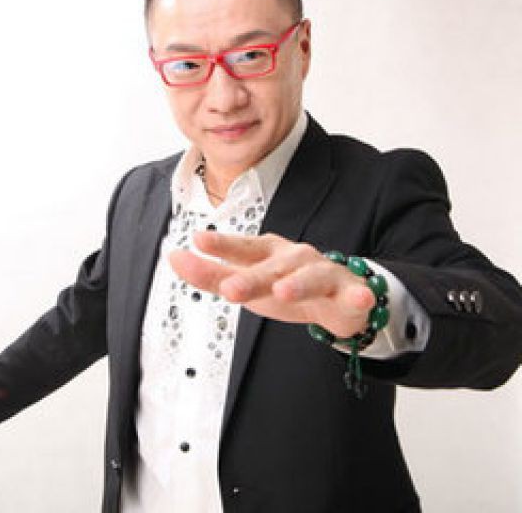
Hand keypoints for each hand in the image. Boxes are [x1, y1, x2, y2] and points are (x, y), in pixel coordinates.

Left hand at [169, 231, 374, 337]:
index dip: (223, 244)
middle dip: (252, 278)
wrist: (337, 298)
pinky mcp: (349, 291)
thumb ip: (209, 273)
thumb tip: (173, 257)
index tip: (199, 238)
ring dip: (298, 283)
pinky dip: (359, 293)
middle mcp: (293, 258)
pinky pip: (354, 292)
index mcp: (267, 254)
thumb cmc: (284, 285)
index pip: (243, 248)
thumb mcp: (246, 282)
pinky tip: (362, 296)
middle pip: (271, 268)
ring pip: (310, 277)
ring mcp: (322, 272)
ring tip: (284, 291)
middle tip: (230, 289)